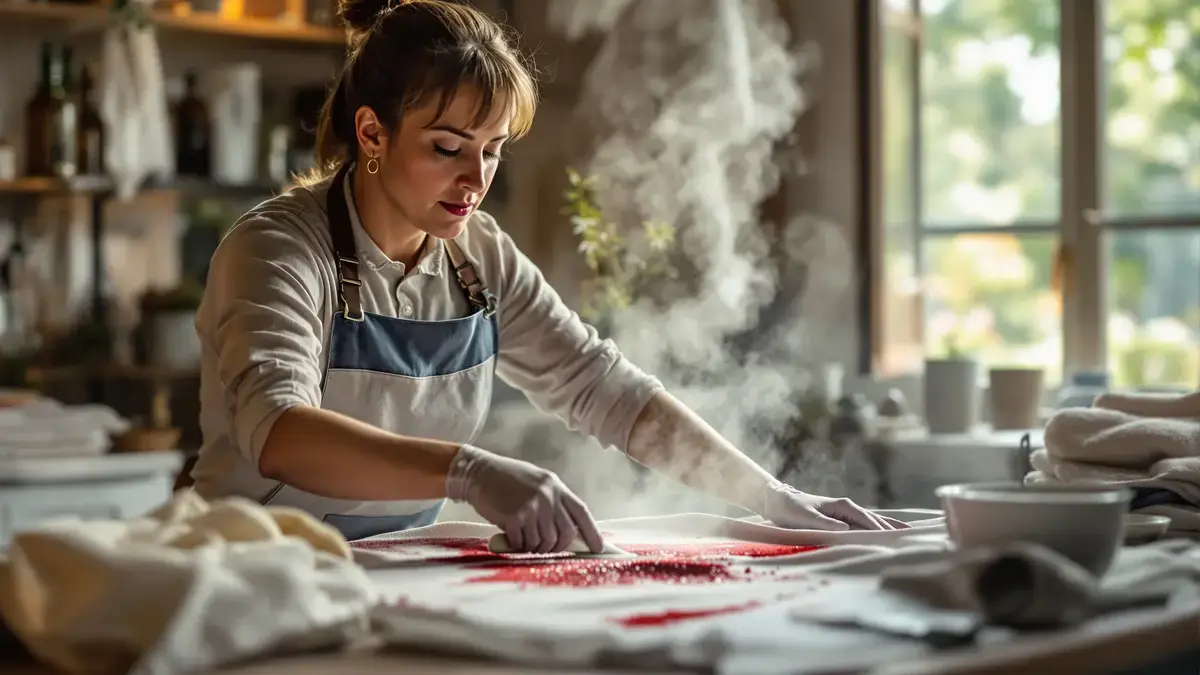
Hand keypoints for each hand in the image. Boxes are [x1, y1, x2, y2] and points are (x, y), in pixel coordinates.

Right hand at [445, 444, 603, 553]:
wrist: (479, 473)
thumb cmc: (506, 479)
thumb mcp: (536, 482)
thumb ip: (553, 501)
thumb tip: (568, 530)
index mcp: (556, 486)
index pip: (581, 512)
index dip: (592, 532)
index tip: (598, 548)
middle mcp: (548, 496)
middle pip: (565, 534)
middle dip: (557, 547)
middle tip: (546, 548)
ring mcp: (532, 507)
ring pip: (544, 542)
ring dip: (534, 547)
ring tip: (523, 538)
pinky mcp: (515, 518)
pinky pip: (523, 543)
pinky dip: (518, 545)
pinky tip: (511, 536)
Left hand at [760, 481, 910, 530]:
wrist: (779, 500)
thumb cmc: (791, 510)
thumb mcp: (807, 518)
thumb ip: (827, 525)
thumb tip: (848, 531)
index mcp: (844, 507)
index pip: (869, 522)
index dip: (883, 532)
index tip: (899, 542)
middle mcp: (850, 508)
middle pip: (877, 521)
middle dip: (894, 530)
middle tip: (916, 541)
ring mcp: (847, 512)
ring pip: (875, 521)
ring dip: (891, 528)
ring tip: (910, 535)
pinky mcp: (843, 518)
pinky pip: (866, 523)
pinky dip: (880, 527)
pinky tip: (890, 531)